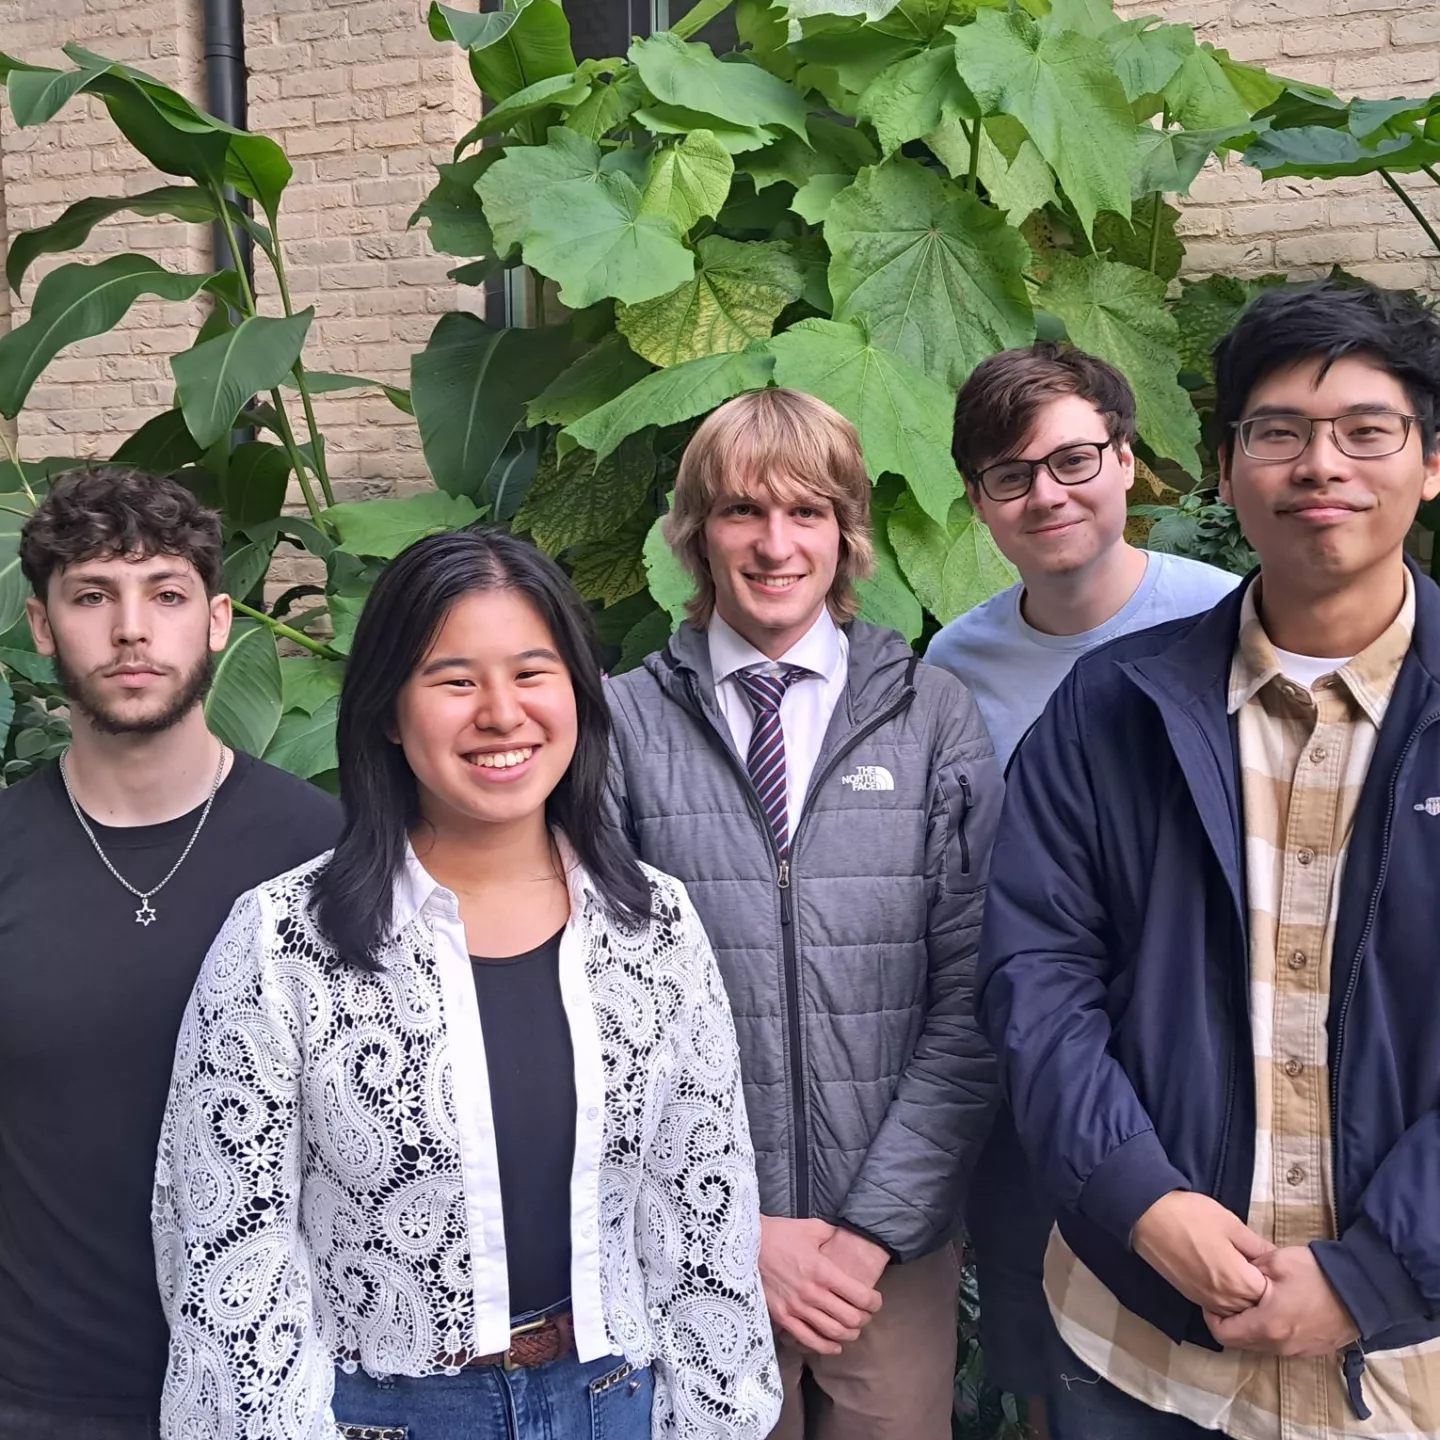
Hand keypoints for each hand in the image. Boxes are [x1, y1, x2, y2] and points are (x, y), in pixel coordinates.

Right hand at [759, 1216, 882, 1354]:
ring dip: (849, 1334)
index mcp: (823, 1270)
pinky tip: (835, 1345)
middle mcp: (813, 1293)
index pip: (860, 1296)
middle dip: (864, 1319)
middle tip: (865, 1314)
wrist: (745, 1245)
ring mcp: (797, 1308)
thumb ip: (832, 1234)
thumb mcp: (811, 1227)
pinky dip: (826, 1347)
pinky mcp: (782, 1317)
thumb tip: (846, 1238)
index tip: (876, 1300)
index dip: (874, 1302)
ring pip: (833, 1332)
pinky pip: (809, 1340)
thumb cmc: (779, 1234)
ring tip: (852, 1329)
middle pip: (850, 1318)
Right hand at [1132, 1191, 1272, 1316]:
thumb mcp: (1231, 1224)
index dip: (1274, 1279)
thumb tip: (1275, 1259)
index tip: (1271, 1262)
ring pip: (1236, 1311)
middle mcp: (1223, 1299)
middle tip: (1257, 1264)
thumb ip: (1257, 1246)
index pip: (1270, 1295)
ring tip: (1241, 1270)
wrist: (1148, 1216)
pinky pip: (1218, 1307)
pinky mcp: (1191, 1296)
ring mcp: (1205, 1300)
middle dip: (1261, 1291)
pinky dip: (1227, 1297)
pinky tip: (1224, 1276)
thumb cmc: (1192, 1215)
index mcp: (1238, 1281)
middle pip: (1255, 1308)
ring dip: (1244, 1297)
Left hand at [1206, 1246, 1358, 1355]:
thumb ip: (1249, 1269)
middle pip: (1240, 1342)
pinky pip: (1280, 1344)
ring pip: (1259, 1344)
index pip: (1223, 1334)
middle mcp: (1279, 1346)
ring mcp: (1297, 1351)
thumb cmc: (1317, 1274)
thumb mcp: (1275, 1260)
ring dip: (1250, 1326)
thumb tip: (1235, 1273)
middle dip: (1230, 1321)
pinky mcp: (1311, 1349)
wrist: (1363, 1292)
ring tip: (1251, 1301)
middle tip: (1230, 1297)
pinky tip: (1274, 1309)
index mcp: (1266, 1326)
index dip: (1211, 1316)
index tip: (1213, 1297)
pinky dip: (1270, 1331)